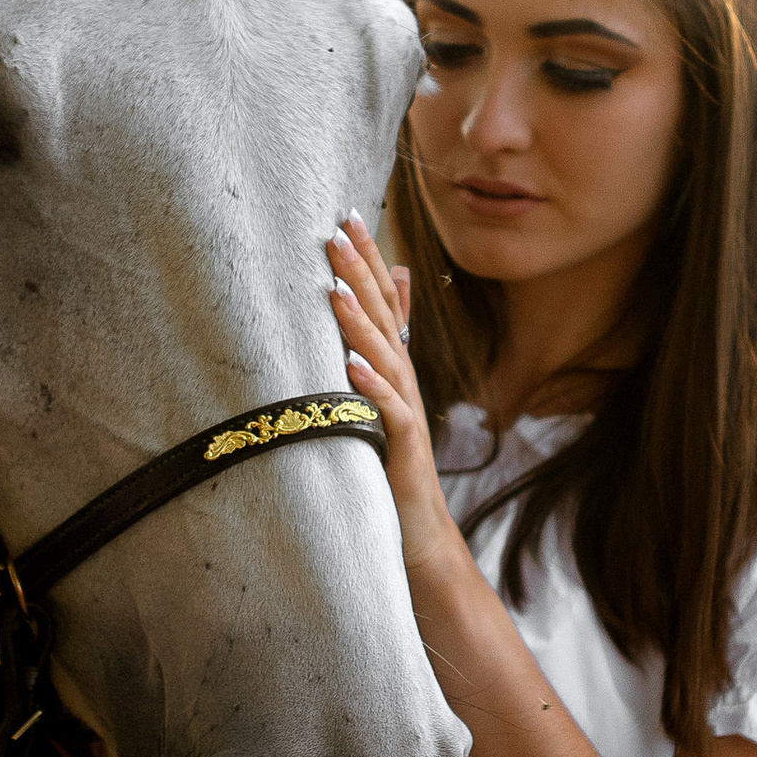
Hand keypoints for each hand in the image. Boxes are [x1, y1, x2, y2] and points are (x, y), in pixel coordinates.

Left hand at [329, 212, 467, 586]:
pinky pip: (389, 413)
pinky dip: (372, 386)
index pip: (382, 303)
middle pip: (382, 319)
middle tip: (336, 229)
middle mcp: (404, 384)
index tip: (345, 217)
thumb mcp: (388, 402)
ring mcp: (406, 415)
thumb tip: (391, 290)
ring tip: (332, 287)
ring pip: (385, 358)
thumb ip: (388, 347)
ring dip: (359, 321)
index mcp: (396, 371)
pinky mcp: (404, 451)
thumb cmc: (396, 469)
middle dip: (360, 273)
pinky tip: (351, 365)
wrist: (424, 539)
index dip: (366, 260)